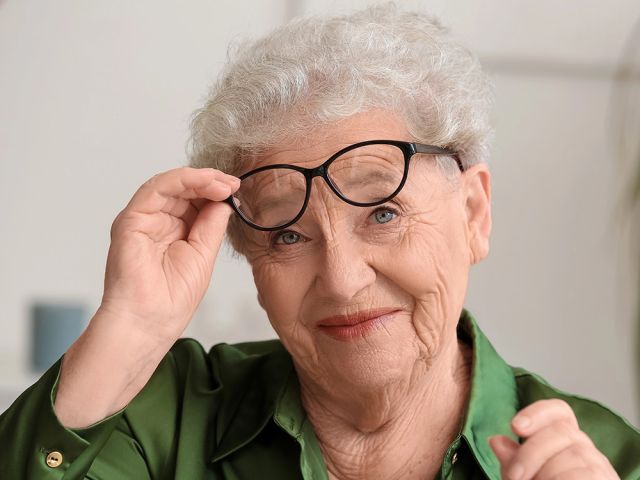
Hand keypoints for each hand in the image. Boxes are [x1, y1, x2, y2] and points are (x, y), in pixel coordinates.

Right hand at [99, 167, 239, 343]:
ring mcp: (142, 220)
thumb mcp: (203, 254)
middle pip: (183, 190)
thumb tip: (225, 201)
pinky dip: (182, 179)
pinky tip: (205, 182)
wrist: (149, 322)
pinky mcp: (130, 220)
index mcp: (172, 232)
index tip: (236, 190)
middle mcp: (155, 222)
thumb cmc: (171, 299)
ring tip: (223, 184)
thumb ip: (212, 225)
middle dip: (211, 183)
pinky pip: (156, 188)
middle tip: (233, 184)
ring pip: (170, 185)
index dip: (215, 192)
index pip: (193, 201)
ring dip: (200, 178)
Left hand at [488, 399, 618, 478]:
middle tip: (514, 476)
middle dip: (530, 454)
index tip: (515, 426)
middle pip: (559, 432)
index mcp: (563, 439)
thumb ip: (513, 461)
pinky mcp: (606, 479)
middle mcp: (584, 447)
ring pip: (572, 456)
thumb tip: (495, 440)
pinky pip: (582, 475)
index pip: (558, 411)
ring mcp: (598, 464)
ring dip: (546, 475)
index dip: (537, 413)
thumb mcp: (526, 477)